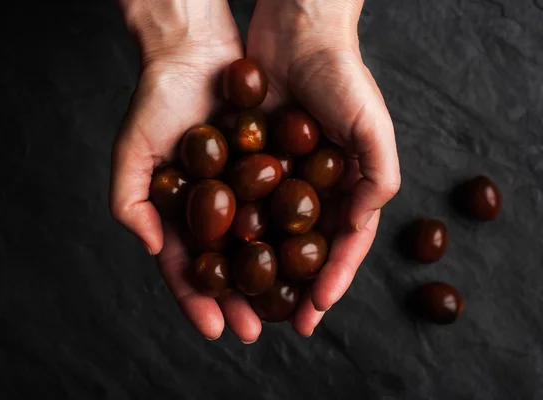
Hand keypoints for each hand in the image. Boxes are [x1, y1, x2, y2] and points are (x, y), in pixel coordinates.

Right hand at [111, 0, 261, 341]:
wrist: (196, 52)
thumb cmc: (157, 99)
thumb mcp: (132, 151)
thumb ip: (130, 202)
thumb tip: (154, 248)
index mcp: (175, 214)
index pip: (185, 267)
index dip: (196, 300)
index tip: (213, 329)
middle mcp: (210, 210)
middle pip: (225, 266)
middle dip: (237, 300)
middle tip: (255, 330)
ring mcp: (239, 192)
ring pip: (256, 245)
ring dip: (267, 278)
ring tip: (284, 307)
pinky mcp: (267, 170)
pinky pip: (280, 209)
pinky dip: (289, 235)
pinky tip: (302, 259)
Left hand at [247, 0, 400, 335]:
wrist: (295, 31)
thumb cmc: (342, 76)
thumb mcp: (374, 128)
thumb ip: (379, 180)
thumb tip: (359, 228)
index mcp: (346, 187)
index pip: (341, 245)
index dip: (331, 281)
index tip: (315, 313)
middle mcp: (312, 187)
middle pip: (302, 248)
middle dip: (292, 287)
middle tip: (278, 323)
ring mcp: (278, 176)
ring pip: (267, 234)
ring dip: (259, 270)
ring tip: (247, 303)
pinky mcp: (246, 160)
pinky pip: (239, 203)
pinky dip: (232, 232)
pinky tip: (220, 258)